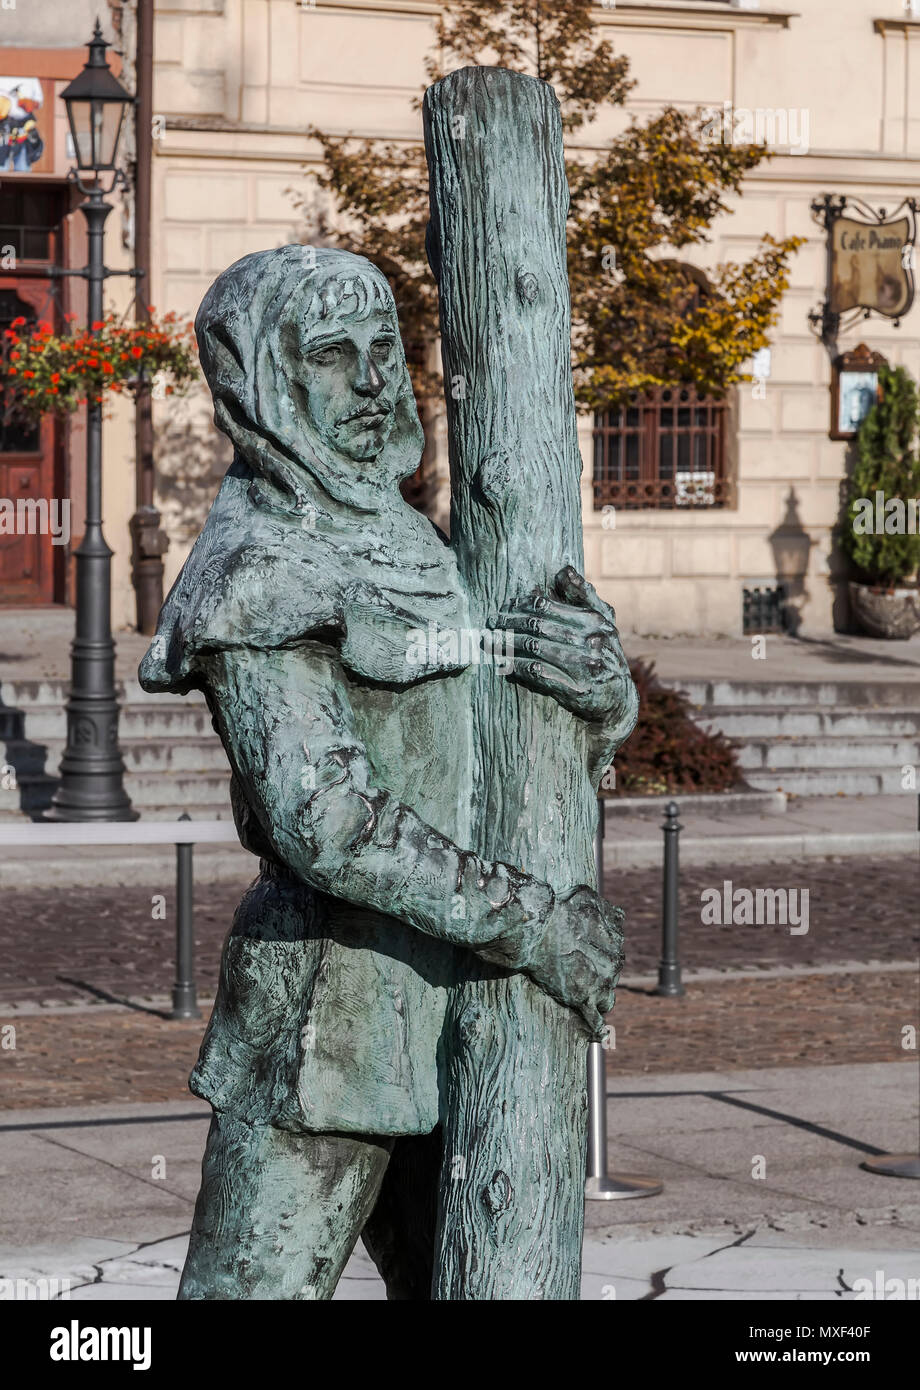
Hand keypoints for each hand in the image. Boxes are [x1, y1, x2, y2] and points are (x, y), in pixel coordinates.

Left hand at [494, 566, 637, 740]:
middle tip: (490, 624)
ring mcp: (584, 666)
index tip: (503, 607)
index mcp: (594, 620)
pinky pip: (538, 673)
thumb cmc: (604, 651)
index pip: (546, 606)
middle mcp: (590, 641)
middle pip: (537, 625)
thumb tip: (563, 571)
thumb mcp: (602, 620)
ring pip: (534, 648)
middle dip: (508, 623)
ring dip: (507, 644)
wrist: (617, 697)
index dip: (519, 605)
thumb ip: (582, 595)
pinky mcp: (576, 690)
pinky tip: (505, 664)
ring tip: (490, 643)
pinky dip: (518, 666)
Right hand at [524, 885, 624, 1038]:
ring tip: (581, 998)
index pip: (615, 955)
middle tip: (578, 974)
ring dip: (597, 999)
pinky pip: (596, 1021)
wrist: (536, 929)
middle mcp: (613, 964)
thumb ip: (607, 910)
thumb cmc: (558, 910)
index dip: (601, 958)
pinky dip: (596, 1029)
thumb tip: (621, 916)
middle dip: (598, 977)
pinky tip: (597, 1033)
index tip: (589, 959)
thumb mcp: (588, 899)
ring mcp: (600, 983)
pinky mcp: (583, 999)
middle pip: (611, 977)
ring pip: (607, 999)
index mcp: (615, 941)